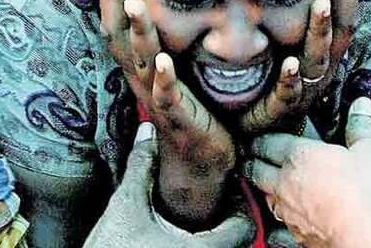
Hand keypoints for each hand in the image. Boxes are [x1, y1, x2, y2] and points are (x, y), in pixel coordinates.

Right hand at [84, 123, 256, 247]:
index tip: (223, 190)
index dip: (237, 204)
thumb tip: (147, 134)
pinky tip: (178, 238)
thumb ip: (141, 168)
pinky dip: (201, 245)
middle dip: (226, 219)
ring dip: (216, 235)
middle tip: (212, 200)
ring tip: (197, 218)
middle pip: (237, 242)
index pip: (244, 226)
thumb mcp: (126, 206)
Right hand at [101, 0, 234, 225]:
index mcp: (140, 61)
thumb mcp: (178, 65)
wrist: (203, 159)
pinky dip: (163, 78)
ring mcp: (155, 96)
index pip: (118, 19)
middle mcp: (140, 75)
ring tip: (135, 3)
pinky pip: (165, 96)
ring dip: (138, 32)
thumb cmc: (193, 106)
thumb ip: (173, 35)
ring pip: (138, 61)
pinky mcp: (176, 116)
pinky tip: (162, 60)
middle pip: (116, 33)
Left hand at [240, 0, 356, 133]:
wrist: (256, 137)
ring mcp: (305, 90)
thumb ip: (282, 19)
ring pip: (319, 58)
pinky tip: (291, 64)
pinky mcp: (282, 109)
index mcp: (323, 51)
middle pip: (340, 29)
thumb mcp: (280, 48)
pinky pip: (290, 93)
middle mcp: (321, 68)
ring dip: (320, 30)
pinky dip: (291, 78)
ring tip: (321, 4)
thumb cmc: (270, 86)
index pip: (342, 13)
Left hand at [246, 98, 370, 247]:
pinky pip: (279, 222)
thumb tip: (361, 106)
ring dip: (265, 188)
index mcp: (299, 156)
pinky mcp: (296, 235)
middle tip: (252, 156)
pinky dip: (280, 215)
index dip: (263, 137)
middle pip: (257, 169)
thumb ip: (362, 127)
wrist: (365, 238)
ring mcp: (288, 212)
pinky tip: (288, 214)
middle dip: (254, 161)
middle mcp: (286, 183)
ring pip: (266, 196)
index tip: (260, 136)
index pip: (268, 142)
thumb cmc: (367, 193)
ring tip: (268, 184)